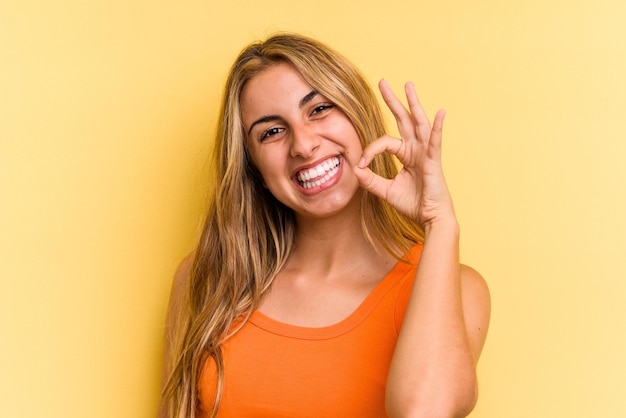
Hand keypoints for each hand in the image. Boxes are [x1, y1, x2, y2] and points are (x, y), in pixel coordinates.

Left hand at [353, 80, 455, 227]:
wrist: (430, 219)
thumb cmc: (413, 205)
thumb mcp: (386, 191)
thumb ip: (371, 180)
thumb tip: (356, 168)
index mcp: (406, 155)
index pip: (384, 141)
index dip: (371, 149)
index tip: (362, 163)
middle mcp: (416, 149)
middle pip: (403, 119)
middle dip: (393, 101)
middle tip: (383, 83)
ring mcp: (426, 153)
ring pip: (418, 123)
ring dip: (413, 103)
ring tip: (408, 85)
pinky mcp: (433, 160)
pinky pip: (435, 141)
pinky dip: (437, 127)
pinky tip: (440, 113)